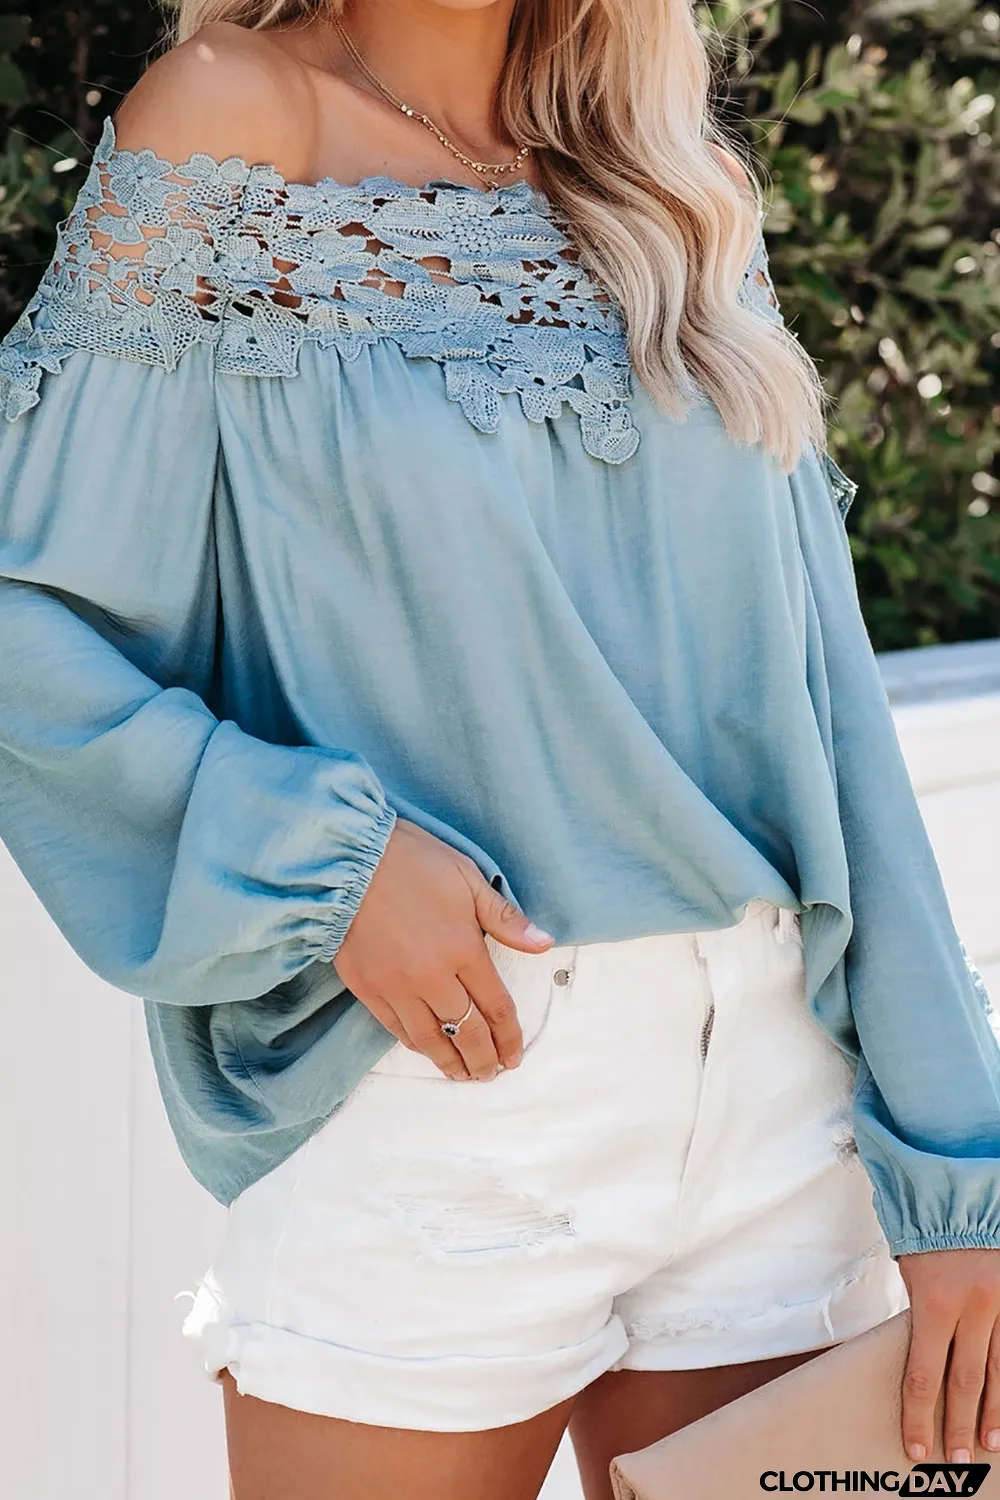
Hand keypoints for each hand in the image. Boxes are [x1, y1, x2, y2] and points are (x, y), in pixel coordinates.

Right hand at [335, 817, 554, 1081]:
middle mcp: (433, 977)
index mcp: (463, 949)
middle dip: (484, 1059)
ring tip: (463, 1075)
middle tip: (492, 1073)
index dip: (509, 1036)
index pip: (496, 1007)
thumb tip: (544, 944)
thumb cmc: (411, 861)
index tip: (515, 1054)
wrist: (346, 862)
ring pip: (431, 1040)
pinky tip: (426, 1050)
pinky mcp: (368, 989)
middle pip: (467, 1032)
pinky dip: (416, 1045)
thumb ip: (505, 918)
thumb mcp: (467, 877)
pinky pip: (397, 1029)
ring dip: (451, 1063)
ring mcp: (397, 987)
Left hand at [898, 1248, 999, 1462]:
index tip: (917, 1448)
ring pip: (999, 1372)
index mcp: (935, 1302)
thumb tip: (922, 1355)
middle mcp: (972, 1309)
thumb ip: (920, 1314)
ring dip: (993, 1412)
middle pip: (964, 1382)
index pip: (923, 1375)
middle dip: (959, 1424)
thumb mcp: (912, 1272)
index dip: (919, 1417)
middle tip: (957, 1457)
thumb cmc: (928, 1229)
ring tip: (990, 1443)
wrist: (960, 1193)